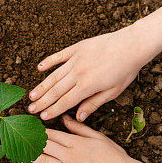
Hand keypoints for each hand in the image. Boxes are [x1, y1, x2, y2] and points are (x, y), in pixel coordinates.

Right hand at [28, 25, 156, 121]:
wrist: (132, 45)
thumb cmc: (126, 70)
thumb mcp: (113, 92)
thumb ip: (93, 104)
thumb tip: (78, 117)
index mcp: (87, 86)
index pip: (65, 101)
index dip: (52, 110)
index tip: (42, 117)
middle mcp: (78, 73)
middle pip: (56, 90)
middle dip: (42, 101)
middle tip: (30, 109)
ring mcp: (76, 59)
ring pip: (54, 75)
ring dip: (42, 86)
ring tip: (31, 95)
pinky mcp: (77, 48)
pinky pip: (59, 56)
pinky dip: (48, 62)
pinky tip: (39, 68)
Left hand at [32, 115, 147, 162]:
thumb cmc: (115, 156)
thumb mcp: (98, 137)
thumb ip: (79, 128)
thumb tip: (65, 118)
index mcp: (75, 142)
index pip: (51, 133)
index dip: (38, 130)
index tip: (30, 128)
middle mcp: (69, 156)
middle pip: (43, 146)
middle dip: (31, 141)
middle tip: (21, 138)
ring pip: (43, 161)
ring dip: (31, 155)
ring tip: (23, 152)